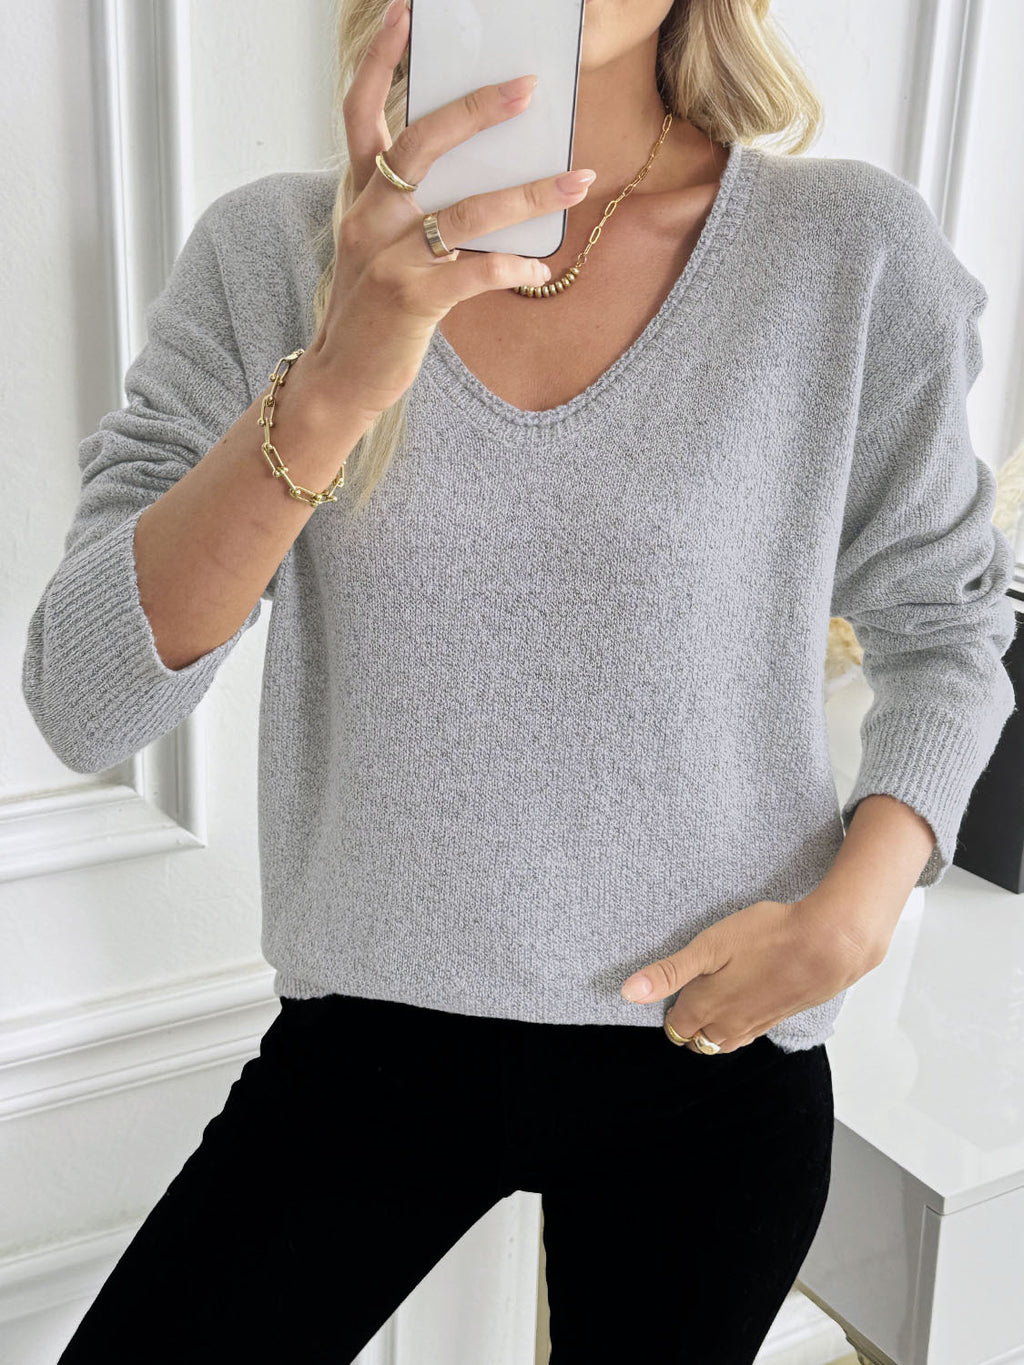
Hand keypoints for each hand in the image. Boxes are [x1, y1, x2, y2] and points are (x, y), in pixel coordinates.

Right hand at [299, 0, 596, 426]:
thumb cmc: (374, 311)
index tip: (406, 13)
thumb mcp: (383, 249)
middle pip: (421, 146)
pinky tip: (539, 271)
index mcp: (360, 197)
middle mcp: (367, 218)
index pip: (360, 113)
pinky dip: (513, 267)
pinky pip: (474, 273)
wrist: (341, 378)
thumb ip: (419, 212)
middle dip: (477, 111)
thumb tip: (491, 180)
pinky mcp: (410, 299)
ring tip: (579, 180)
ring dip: (530, 192)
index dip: (380, 61)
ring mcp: (386, 258)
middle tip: (528, 88)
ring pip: (465, 211)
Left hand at [620, 896, 887, 1052]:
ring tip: (714, 996)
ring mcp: (756, 1025)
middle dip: (688, 1022)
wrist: (828, 945)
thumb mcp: (709, 946)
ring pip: (723, 1040)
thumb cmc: (767, 938)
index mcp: (706, 1008)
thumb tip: (628, 993)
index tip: (671, 987)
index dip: (667, 1008)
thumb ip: (669, 972)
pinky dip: (739, 1022)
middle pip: (697, 1038)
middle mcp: (729, 1025)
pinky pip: (749, 1032)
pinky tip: (745, 999)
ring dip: (713, 1025)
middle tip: (689, 989)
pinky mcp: (779, 1019)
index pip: (675, 1026)